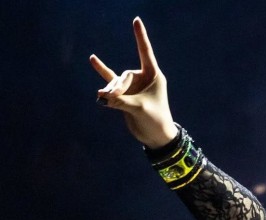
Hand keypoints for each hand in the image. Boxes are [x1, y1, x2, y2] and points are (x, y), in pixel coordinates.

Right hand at [90, 17, 177, 148]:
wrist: (155, 136)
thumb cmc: (154, 120)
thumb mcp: (139, 109)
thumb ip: (120, 101)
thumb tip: (101, 96)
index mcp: (154, 76)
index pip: (145, 52)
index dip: (140, 36)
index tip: (136, 20)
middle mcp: (144, 78)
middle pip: (125, 76)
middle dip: (118, 87)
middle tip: (113, 97)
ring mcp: (133, 86)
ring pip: (116, 83)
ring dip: (111, 91)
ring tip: (103, 98)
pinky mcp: (125, 94)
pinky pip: (112, 81)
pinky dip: (103, 72)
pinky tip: (93, 59)